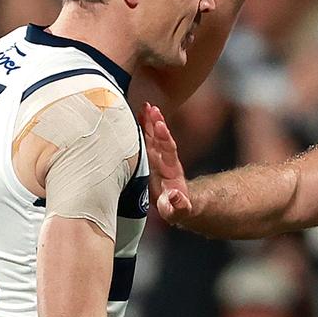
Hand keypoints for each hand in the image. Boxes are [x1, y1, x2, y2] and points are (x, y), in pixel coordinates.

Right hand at [141, 102, 193, 223]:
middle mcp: (165, 161)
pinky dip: (143, 126)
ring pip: (153, 136)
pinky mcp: (150, 157)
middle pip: (160, 139)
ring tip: (146, 105)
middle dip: (156, 124)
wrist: (177, 204)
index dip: (164, 139)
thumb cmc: (175, 208)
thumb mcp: (177, 211)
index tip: (161, 126)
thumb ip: (177, 205)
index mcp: (170, 171)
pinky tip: (139, 113)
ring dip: (150, 121)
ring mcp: (158, 157)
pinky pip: (146, 139)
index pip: (168, 151)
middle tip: (152, 108)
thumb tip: (175, 197)